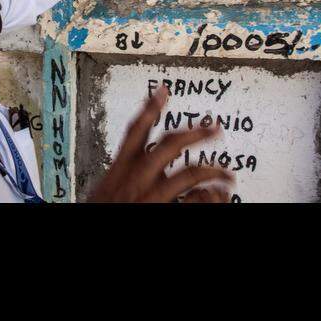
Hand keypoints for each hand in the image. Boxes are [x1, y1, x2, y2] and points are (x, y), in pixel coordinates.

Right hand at [87, 85, 233, 201]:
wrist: (95, 229)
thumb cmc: (100, 209)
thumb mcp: (103, 189)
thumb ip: (120, 175)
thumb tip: (128, 166)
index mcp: (119, 170)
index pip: (135, 131)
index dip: (150, 108)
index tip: (164, 91)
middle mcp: (136, 179)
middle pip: (169, 145)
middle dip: (195, 133)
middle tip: (214, 128)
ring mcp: (150, 195)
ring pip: (188, 174)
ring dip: (212, 170)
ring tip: (226, 173)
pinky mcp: (160, 209)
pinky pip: (191, 199)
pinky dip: (206, 195)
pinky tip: (216, 194)